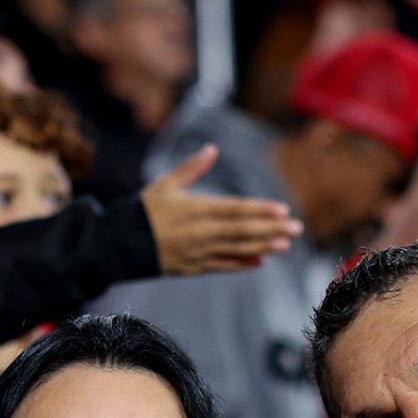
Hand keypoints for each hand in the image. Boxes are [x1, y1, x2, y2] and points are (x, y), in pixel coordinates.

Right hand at [142, 146, 301, 274]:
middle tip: (296, 228)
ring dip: (263, 247)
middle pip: (242, 231)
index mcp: (195, 210)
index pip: (234, 210)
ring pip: (236, 250)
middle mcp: (200, 233)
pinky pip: (223, 266)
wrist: (121, 245)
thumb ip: (191, 168)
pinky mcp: (194, 268)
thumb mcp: (165, 184)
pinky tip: (261, 260)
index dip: (260, 210)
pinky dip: (243, 264)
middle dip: (271, 229)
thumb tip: (211, 149)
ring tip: (285, 244)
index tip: (282, 209)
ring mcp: (198, 253)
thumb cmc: (144, 211)